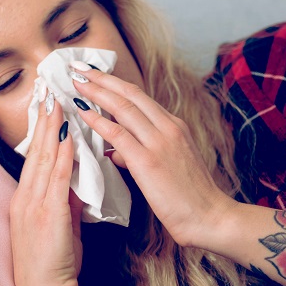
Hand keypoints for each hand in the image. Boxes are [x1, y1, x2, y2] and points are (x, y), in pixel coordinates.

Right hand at [9, 94, 84, 285]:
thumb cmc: (52, 265)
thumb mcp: (60, 226)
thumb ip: (66, 200)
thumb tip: (78, 179)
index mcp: (26, 200)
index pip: (34, 158)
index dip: (40, 130)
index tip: (48, 105)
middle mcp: (25, 198)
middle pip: (35, 151)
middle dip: (42, 119)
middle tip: (49, 89)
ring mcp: (33, 205)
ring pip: (43, 158)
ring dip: (51, 128)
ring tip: (56, 101)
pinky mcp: (46, 214)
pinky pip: (56, 178)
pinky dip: (61, 154)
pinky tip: (67, 135)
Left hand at [72, 67, 237, 248]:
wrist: (210, 217)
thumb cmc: (190, 196)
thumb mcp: (169, 165)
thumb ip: (142, 153)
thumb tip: (118, 152)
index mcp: (174, 126)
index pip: (140, 96)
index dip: (115, 83)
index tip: (95, 73)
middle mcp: (168, 127)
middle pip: (129, 93)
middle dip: (101, 78)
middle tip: (78, 67)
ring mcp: (159, 142)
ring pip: (122, 107)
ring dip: (95, 91)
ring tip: (75, 81)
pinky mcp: (148, 161)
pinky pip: (117, 134)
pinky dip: (97, 120)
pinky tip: (82, 111)